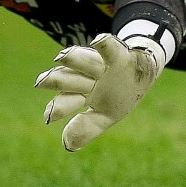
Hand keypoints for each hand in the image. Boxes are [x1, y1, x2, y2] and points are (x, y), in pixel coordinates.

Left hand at [35, 33, 160, 150]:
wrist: (144, 73)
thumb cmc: (120, 95)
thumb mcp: (106, 116)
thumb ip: (88, 128)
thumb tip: (66, 145)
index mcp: (83, 93)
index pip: (68, 99)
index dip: (59, 107)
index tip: (49, 116)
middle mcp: (87, 77)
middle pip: (70, 78)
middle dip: (58, 80)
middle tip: (41, 82)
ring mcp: (100, 64)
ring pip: (85, 61)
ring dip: (74, 59)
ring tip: (61, 57)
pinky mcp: (117, 53)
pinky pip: (109, 47)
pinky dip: (105, 44)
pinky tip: (98, 42)